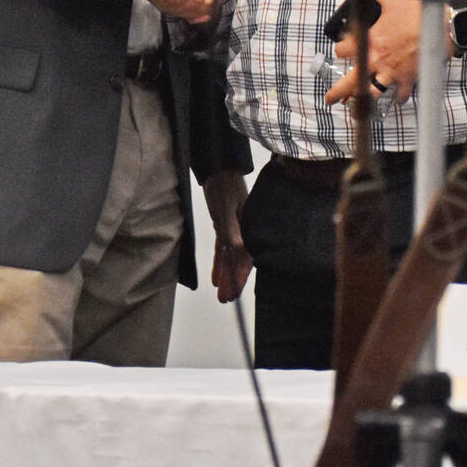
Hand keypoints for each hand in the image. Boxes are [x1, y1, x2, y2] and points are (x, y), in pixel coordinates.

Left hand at [201, 169, 252, 302]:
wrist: (219, 168)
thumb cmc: (225, 184)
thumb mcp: (226, 206)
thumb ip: (230, 228)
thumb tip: (235, 249)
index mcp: (250, 226)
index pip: (246, 257)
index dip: (239, 275)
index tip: (233, 291)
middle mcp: (245, 230)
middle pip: (239, 260)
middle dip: (232, 280)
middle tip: (225, 299)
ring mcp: (236, 229)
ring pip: (231, 257)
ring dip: (226, 274)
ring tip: (222, 293)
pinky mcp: (226, 226)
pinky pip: (224, 249)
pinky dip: (221, 262)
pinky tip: (216, 276)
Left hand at [323, 0, 420, 106]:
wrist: (440, 27)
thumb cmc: (417, 14)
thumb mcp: (393, 0)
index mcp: (370, 41)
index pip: (343, 50)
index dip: (342, 49)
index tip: (345, 49)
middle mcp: (377, 60)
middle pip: (351, 82)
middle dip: (337, 92)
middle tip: (330, 99)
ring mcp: (391, 72)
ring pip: (372, 94)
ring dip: (365, 99)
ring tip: (358, 105)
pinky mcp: (407, 79)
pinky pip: (400, 95)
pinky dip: (398, 98)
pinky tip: (395, 98)